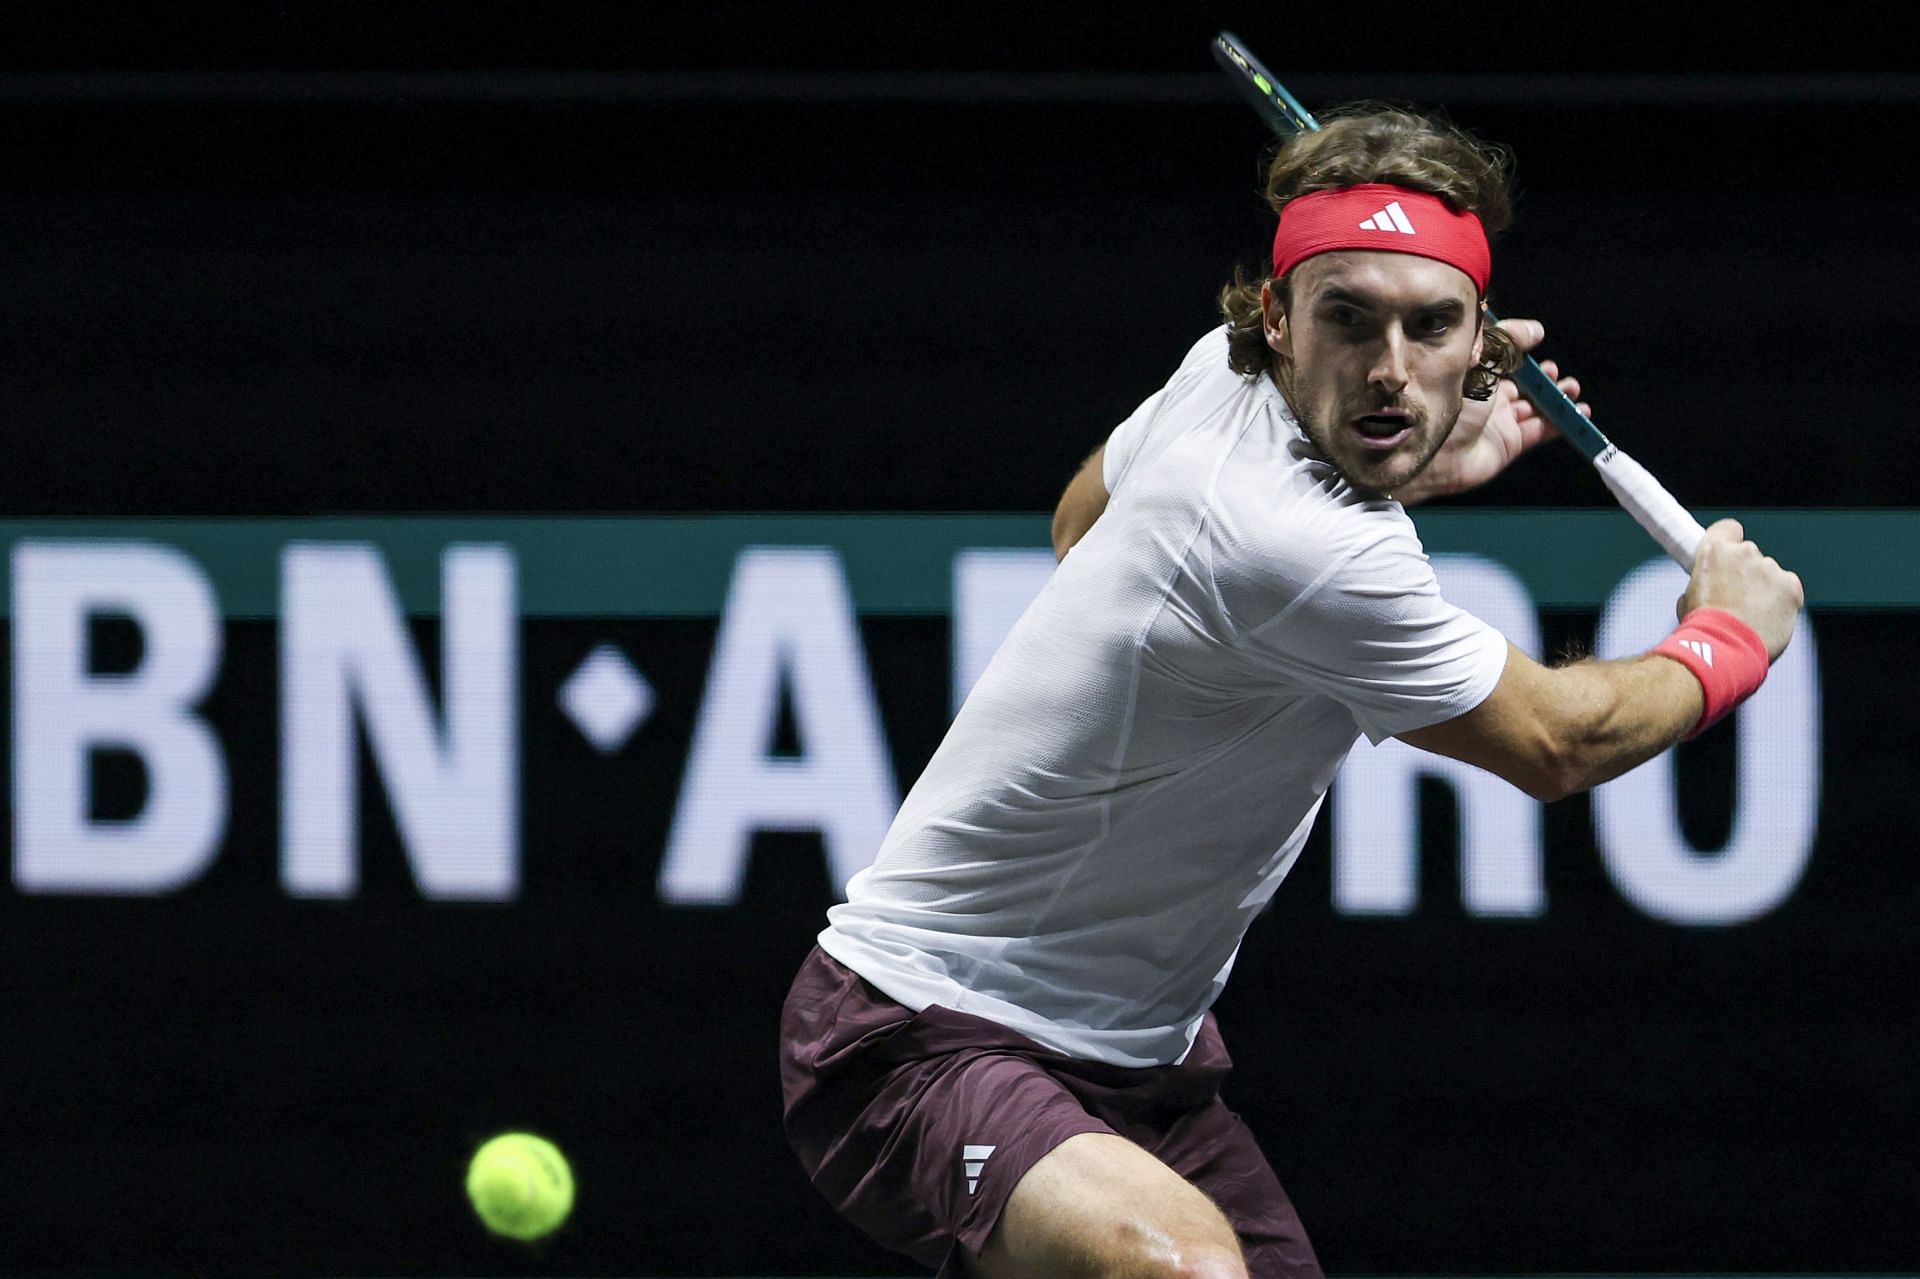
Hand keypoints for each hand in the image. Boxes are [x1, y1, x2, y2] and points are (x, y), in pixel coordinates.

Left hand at [1398, 318, 1587, 504]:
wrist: (1436, 451)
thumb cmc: (1451, 401)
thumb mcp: (1479, 362)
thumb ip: (1507, 342)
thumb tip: (1536, 330)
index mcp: (1475, 376)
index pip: (1502, 358)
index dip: (1521, 350)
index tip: (1538, 338)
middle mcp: (1487, 399)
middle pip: (1522, 384)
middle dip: (1543, 377)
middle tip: (1554, 371)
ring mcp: (1499, 422)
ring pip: (1535, 407)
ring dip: (1556, 397)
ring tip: (1570, 388)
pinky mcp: (1509, 444)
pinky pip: (1540, 431)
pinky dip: (1561, 422)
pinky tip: (1579, 413)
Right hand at [1679, 519, 1804, 659]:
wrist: (1725, 648)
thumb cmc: (1701, 627)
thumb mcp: (1688, 599)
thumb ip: (1705, 583)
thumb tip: (1711, 589)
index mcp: (1715, 550)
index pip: (1728, 529)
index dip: (1729, 540)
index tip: (1728, 555)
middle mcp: (1745, 553)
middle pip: (1751, 555)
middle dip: (1746, 573)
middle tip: (1737, 599)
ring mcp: (1770, 569)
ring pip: (1770, 574)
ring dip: (1764, 590)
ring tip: (1752, 617)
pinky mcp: (1791, 586)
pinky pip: (1788, 589)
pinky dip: (1782, 602)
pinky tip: (1768, 620)